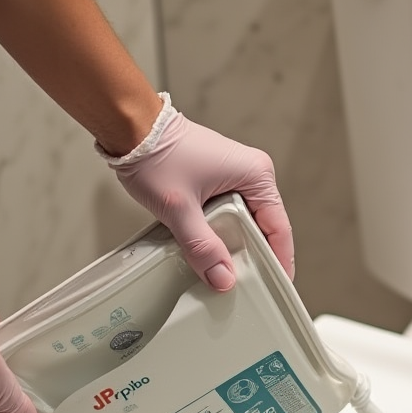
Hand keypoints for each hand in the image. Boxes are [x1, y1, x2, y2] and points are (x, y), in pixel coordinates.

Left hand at [103, 96, 293, 290]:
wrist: (131, 129)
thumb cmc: (156, 153)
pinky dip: (222, 234)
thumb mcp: (180, 209)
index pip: (279, 227)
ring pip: (246, 223)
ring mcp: (235, 177)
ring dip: (236, 245)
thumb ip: (202, 247)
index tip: (278, 284)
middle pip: (264, 227)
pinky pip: (230, 215)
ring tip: (227, 271)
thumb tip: (222, 277)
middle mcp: (251, 173)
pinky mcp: (219, 181)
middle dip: (255, 255)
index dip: (280, 259)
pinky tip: (211, 251)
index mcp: (256, 174)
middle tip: (247, 284)